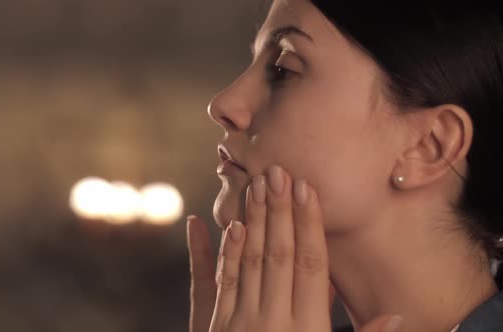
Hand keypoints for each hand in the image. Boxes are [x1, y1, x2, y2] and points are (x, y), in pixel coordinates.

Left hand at [187, 165, 402, 331]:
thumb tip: (398, 316)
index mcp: (308, 330)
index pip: (310, 265)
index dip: (309, 225)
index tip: (307, 190)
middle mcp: (274, 322)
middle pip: (279, 255)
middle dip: (279, 212)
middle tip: (279, 172)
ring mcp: (241, 324)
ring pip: (249, 262)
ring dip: (253, 222)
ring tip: (257, 186)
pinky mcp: (217, 329)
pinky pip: (221, 285)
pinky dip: (226, 254)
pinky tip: (230, 227)